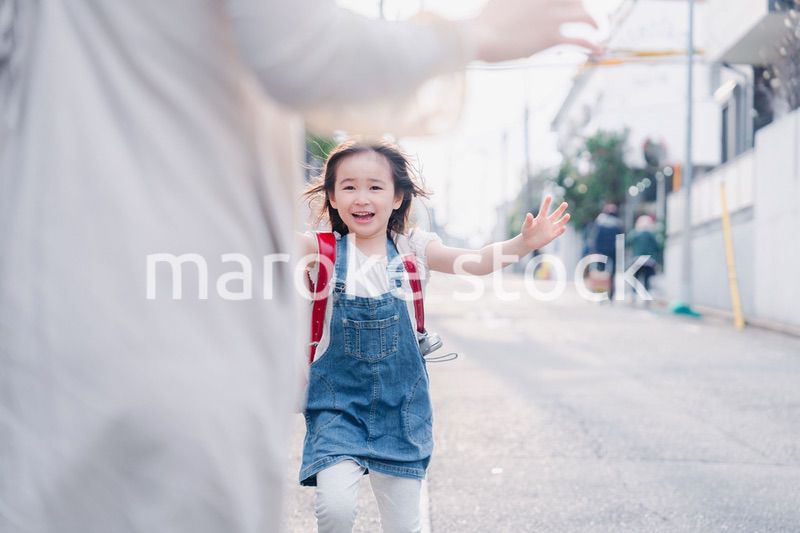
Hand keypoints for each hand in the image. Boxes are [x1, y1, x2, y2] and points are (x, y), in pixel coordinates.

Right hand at [464, 0, 600, 61]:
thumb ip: (515, 1)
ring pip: (583, 14)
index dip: (568, 2)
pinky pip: (579, 39)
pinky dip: (592, 44)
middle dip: (580, 7)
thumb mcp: (500, 0)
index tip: (569, 6)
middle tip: (582, 16)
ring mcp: (550, 15)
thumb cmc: (483, 21)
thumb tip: (515, 5)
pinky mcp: (550, 35)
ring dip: (594, 22)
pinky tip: (598, 49)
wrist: (476, 35)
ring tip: (596, 29)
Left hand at [520, 196, 569, 250]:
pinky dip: (561, 230)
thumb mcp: (526, 226)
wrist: (528, 242)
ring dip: (563, 220)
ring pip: (559, 223)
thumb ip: (528, 221)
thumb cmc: (526, 232)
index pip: (544, 209)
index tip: (549, 196)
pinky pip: (557, 232)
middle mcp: (547, 222)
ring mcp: (550, 229)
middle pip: (555, 214)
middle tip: (565, 203)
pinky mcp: (551, 236)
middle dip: (560, 209)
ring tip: (568, 215)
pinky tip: (564, 227)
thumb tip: (529, 214)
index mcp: (540, 218)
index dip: (547, 203)